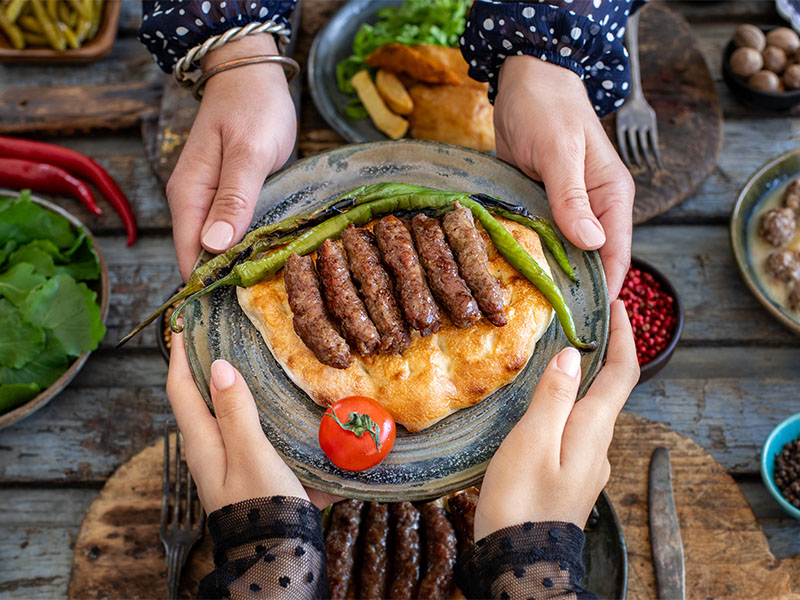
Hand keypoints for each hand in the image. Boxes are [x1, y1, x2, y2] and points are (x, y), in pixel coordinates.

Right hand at [166, 34, 296, 279]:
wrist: (251, 73)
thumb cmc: (254, 107)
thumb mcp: (250, 152)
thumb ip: (234, 198)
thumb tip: (214, 246)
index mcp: (190, 194)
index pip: (189, 255)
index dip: (209, 284)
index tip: (237, 306)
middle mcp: (192, 201)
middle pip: (200, 255)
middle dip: (225, 280)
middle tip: (260, 302)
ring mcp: (207, 197)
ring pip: (215, 244)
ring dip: (236, 264)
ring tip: (267, 286)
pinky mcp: (225, 194)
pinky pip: (229, 229)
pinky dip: (245, 244)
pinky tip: (266, 255)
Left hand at [166, 331, 306, 512]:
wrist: (283, 559)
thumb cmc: (263, 508)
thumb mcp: (250, 455)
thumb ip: (235, 411)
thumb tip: (216, 366)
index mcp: (204, 443)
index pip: (180, 388)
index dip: (178, 353)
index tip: (182, 321)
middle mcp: (215, 448)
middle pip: (204, 397)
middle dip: (210, 361)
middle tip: (227, 329)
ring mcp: (237, 459)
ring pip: (234, 411)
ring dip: (242, 383)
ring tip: (261, 353)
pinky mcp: (261, 468)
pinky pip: (261, 429)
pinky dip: (268, 408)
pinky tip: (291, 396)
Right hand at [474, 300, 638, 539]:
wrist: (522, 565)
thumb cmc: (522, 502)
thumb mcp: (532, 441)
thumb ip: (554, 397)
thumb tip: (571, 356)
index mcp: (593, 430)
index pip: (621, 374)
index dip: (624, 336)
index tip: (616, 304)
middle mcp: (598, 446)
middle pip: (607, 390)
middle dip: (600, 353)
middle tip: (579, 323)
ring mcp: (586, 465)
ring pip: (588, 412)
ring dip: (581, 381)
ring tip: (552, 359)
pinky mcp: (569, 478)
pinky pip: (574, 431)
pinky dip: (565, 407)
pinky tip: (540, 408)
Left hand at [494, 56, 634, 298]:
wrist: (524, 82)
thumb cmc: (548, 109)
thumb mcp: (559, 152)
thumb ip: (572, 198)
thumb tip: (591, 242)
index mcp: (611, 197)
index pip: (616, 254)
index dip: (604, 287)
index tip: (583, 319)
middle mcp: (593, 208)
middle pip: (589, 259)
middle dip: (572, 286)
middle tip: (547, 320)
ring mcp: (565, 208)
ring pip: (561, 251)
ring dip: (547, 272)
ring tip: (527, 306)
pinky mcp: (539, 205)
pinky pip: (537, 237)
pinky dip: (528, 252)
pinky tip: (512, 274)